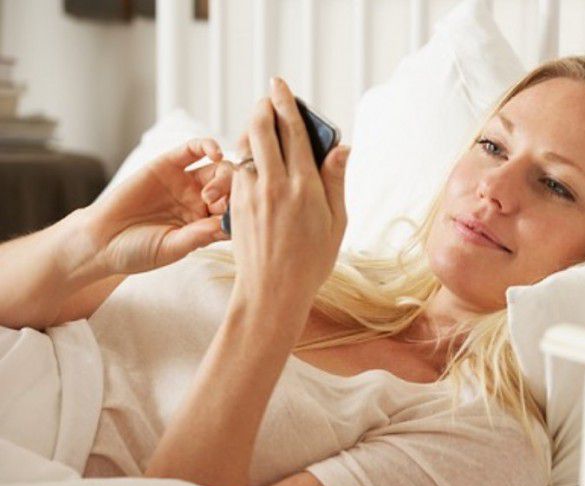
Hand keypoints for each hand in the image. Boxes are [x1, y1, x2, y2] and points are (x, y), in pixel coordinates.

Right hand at [85, 138, 232, 275]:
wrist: (100, 241)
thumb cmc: (137, 251)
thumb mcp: (172, 248)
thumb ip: (199, 236)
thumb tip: (228, 225)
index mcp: (207, 224)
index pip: (236, 213)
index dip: (242, 213)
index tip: (240, 219)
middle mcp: (201, 201)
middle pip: (232, 189)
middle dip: (234, 193)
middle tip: (218, 205)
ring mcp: (186, 182)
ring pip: (218, 168)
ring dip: (224, 175)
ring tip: (211, 192)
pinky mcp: (168, 164)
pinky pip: (193, 149)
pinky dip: (208, 146)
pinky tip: (215, 154)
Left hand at [227, 77, 349, 318]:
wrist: (273, 292)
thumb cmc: (312, 261)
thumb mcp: (337, 222)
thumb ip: (335, 180)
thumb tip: (341, 147)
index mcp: (304, 186)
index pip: (292, 131)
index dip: (285, 103)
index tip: (279, 84)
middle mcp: (274, 184)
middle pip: (260, 128)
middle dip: (262, 107)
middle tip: (268, 99)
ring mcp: (250, 194)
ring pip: (244, 147)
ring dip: (251, 131)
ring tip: (262, 128)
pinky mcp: (234, 205)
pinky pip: (237, 169)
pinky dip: (244, 157)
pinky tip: (254, 160)